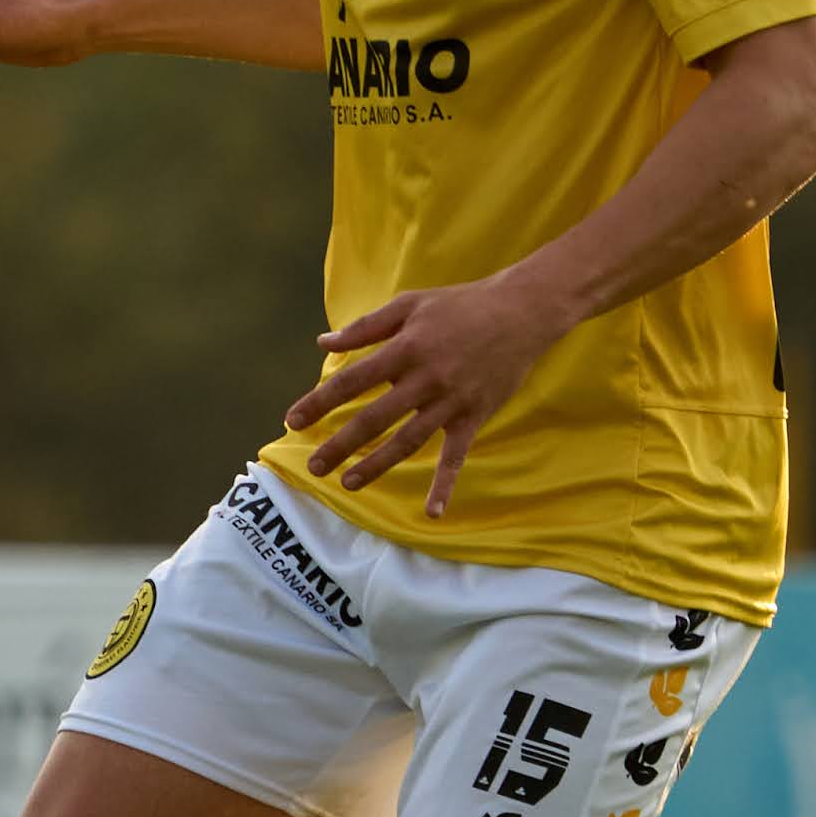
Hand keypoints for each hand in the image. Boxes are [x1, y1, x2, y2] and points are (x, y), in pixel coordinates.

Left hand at [282, 273, 564, 517]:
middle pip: (374, 418)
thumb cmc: (460, 305)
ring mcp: (451, 401)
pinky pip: (457, 455)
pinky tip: (432, 511)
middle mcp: (426, 378)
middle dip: (340, 444)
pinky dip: (445, 484)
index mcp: (405, 348)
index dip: (320, 402)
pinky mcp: (474, 415)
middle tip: (314, 466)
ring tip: (348, 483)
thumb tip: (322, 343)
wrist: (521, 312)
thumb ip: (365, 327)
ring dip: (376, 465)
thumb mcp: (410, 305)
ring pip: (407, 441)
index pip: (353, 381)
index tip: (293, 421)